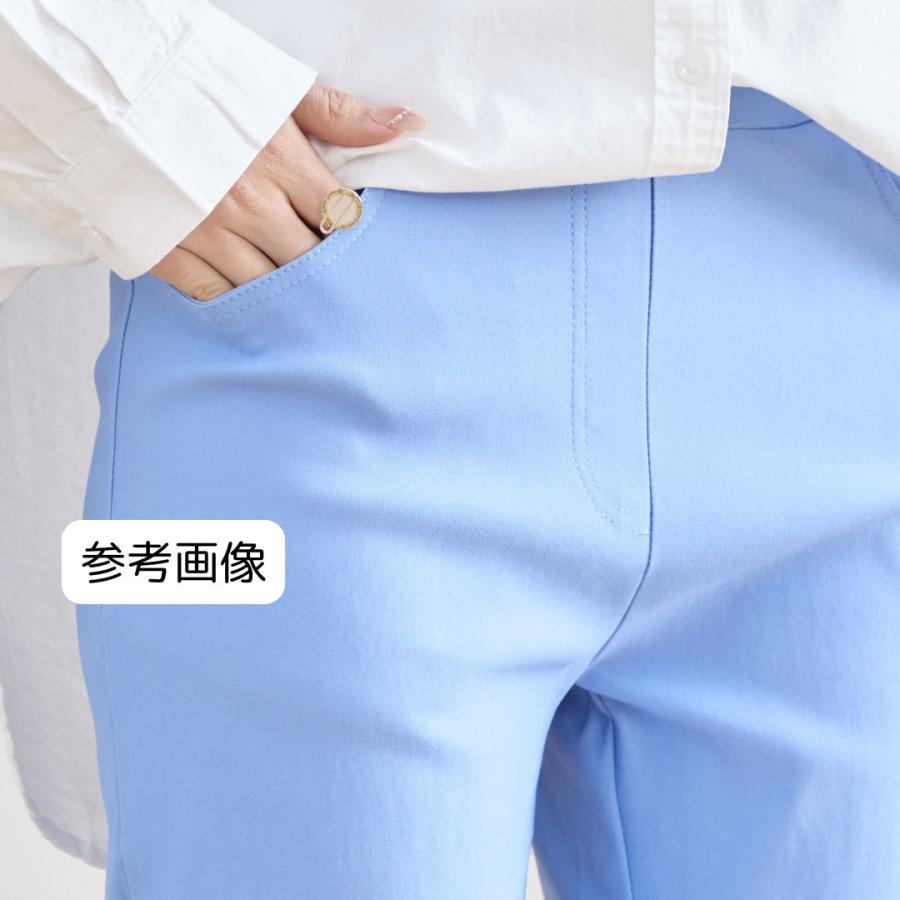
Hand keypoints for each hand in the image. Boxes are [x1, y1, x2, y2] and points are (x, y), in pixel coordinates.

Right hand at [149, 81, 425, 300]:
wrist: (96, 88)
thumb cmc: (189, 82)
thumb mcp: (270, 86)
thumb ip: (340, 114)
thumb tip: (408, 124)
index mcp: (278, 160)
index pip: (340, 217)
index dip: (351, 233)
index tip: (352, 239)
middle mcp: (248, 203)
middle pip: (310, 261)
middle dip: (325, 270)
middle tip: (336, 281)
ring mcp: (206, 232)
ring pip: (269, 286)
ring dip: (288, 293)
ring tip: (303, 300)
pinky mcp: (166, 252)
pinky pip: (216, 295)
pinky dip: (237, 299)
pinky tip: (252, 300)